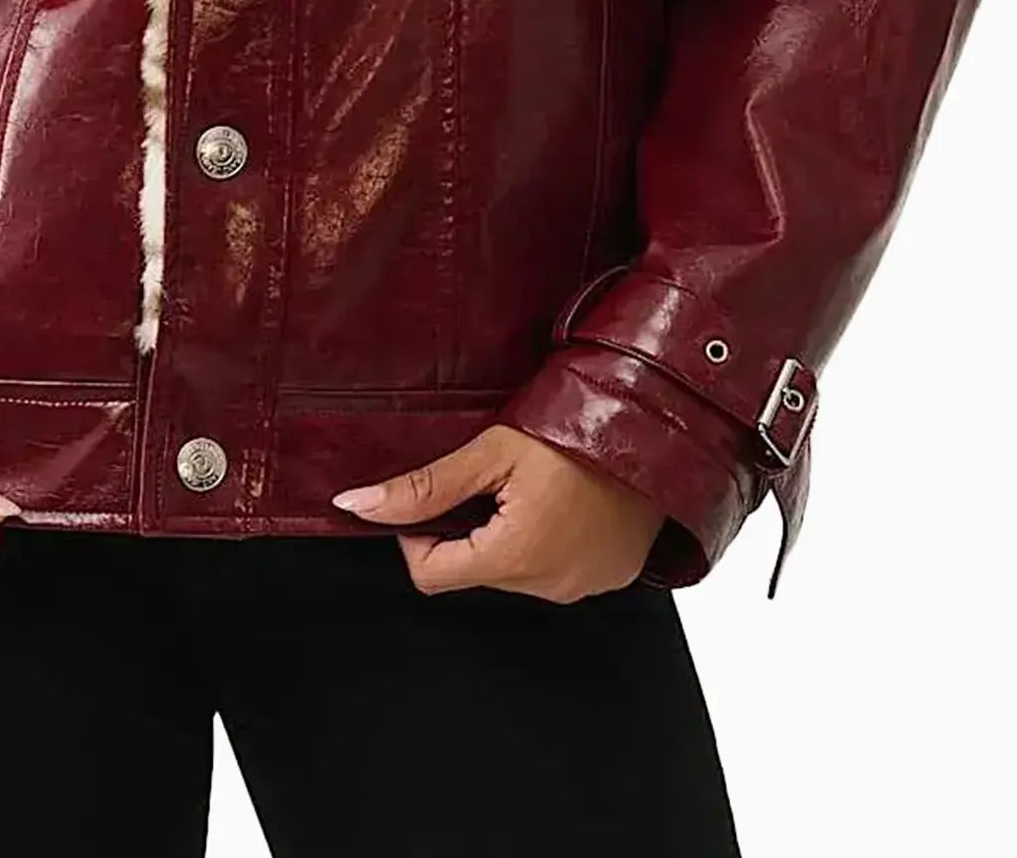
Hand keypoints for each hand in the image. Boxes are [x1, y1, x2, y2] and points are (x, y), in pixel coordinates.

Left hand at [330, 422, 663, 598]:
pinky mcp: (607, 577)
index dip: (419, 534)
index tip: (437, 496)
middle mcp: (548, 585)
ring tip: (532, 484)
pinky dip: (547, 540)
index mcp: (514, 558)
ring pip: (512, 570)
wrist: (659, 430)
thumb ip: (423, 487)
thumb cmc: (577, 432)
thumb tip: (356, 506)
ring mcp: (581, 586)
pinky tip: (561, 501)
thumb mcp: (492, 451)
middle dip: (468, 527)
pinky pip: (555, 569)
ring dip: (507, 533)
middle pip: (473, 570)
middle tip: (491, 477)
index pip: (430, 576)